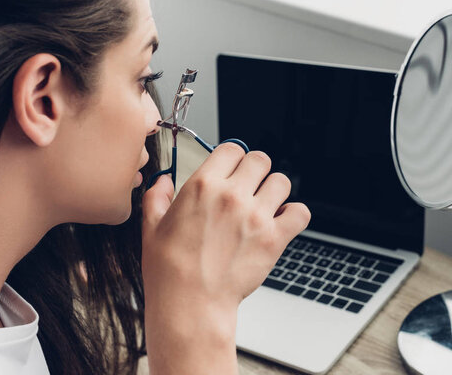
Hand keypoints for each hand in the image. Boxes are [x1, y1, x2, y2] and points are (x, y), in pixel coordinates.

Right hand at [141, 143, 309, 374]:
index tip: (233, 169)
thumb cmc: (169, 270)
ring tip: (265, 206)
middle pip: (260, 160)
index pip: (232, 148)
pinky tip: (282, 222)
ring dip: (275, 191)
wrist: (190, 304)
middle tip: (250, 187)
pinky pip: (300, 212)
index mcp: (203, 186)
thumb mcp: (151, 227)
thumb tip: (162, 181)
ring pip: (282, 182)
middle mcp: (231, 195)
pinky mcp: (274, 238)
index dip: (234, 158)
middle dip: (256, 171)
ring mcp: (255, 216)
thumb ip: (156, 197)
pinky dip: (294, 215)